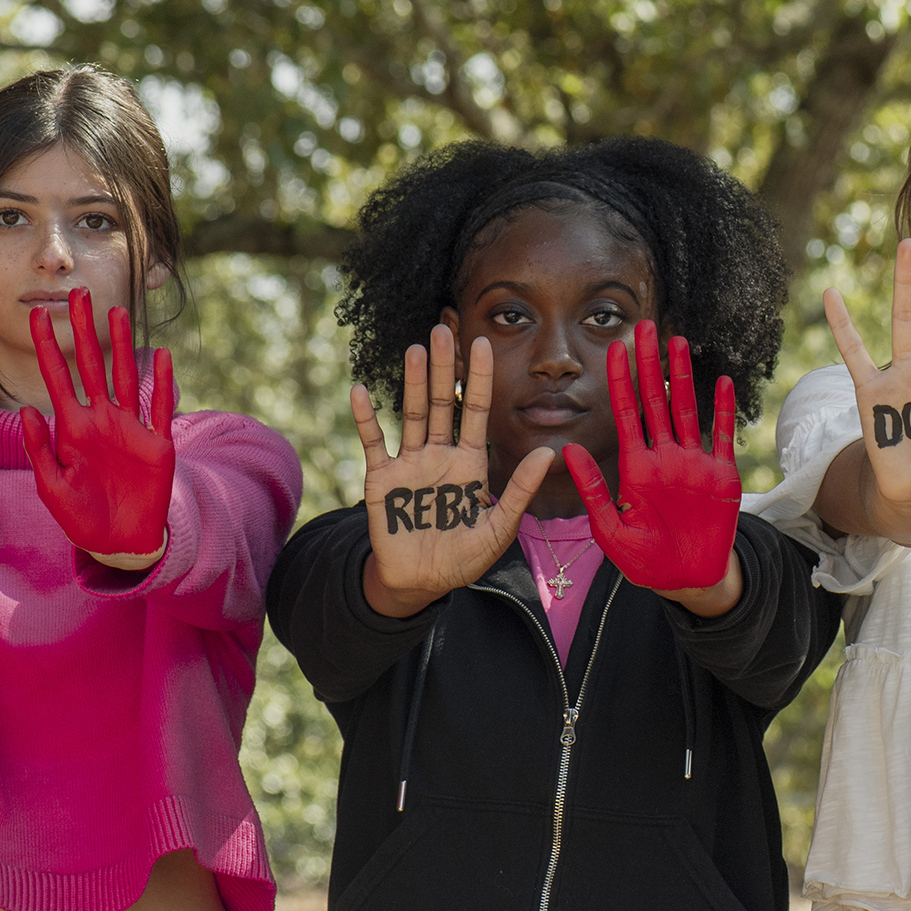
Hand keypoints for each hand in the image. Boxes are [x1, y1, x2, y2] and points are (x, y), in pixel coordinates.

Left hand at [18, 288, 173, 564]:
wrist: (118, 542)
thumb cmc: (81, 517)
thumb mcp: (51, 486)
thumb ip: (40, 449)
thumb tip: (28, 410)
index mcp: (72, 428)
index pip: (56, 379)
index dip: (45, 348)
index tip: (34, 315)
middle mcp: (102, 420)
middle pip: (91, 366)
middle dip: (82, 330)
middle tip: (76, 294)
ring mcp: (131, 429)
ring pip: (126, 378)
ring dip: (122, 345)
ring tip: (116, 311)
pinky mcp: (158, 445)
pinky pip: (160, 408)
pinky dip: (162, 383)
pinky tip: (161, 354)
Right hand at [355, 326, 552, 617]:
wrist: (422, 582)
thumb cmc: (463, 557)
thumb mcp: (499, 527)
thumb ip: (521, 490)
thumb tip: (550, 452)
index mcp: (470, 463)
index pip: (476, 411)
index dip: (479, 379)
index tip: (482, 343)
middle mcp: (440, 455)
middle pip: (443, 403)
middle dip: (445, 368)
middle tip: (444, 328)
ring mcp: (410, 463)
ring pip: (412, 414)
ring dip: (413, 382)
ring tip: (416, 349)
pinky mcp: (382, 479)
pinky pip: (374, 443)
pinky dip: (367, 418)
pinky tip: (361, 390)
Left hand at [564, 322, 741, 597]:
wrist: (688, 580)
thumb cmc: (645, 561)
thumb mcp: (611, 530)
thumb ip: (592, 490)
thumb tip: (567, 451)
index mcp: (636, 467)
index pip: (625, 413)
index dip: (620, 380)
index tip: (613, 348)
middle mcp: (664, 457)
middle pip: (655, 400)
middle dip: (650, 364)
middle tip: (645, 326)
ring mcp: (694, 462)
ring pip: (686, 409)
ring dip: (682, 376)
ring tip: (677, 342)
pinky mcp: (721, 474)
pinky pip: (722, 434)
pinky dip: (721, 409)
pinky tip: (720, 381)